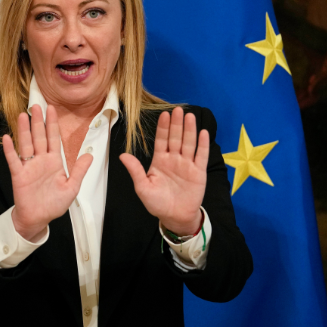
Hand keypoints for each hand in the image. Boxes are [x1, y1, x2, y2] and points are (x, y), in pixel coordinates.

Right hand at [2, 105, 93, 240]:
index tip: (52, 108)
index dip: (53, 123)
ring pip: (26, 144)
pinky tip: (8, 138)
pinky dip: (10, 150)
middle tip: (36, 105)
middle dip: (38, 121)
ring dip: (24, 130)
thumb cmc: (54, 204)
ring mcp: (29, 166)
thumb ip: (79, 170)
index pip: (54, 138)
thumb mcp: (72, 187)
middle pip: (39, 137)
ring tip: (23, 116)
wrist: (38, 219)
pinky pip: (14, 160)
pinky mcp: (19, 175)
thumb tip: (90, 154)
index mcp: (54, 162)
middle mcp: (40, 160)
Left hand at [119, 107, 207, 235]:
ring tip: (189, 116)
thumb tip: (123, 155)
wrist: (174, 217)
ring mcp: (187, 164)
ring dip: (189, 130)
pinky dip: (203, 144)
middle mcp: (174, 159)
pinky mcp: (199, 172)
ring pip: (189, 143)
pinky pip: (201, 156)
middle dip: (176, 124)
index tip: (164, 114)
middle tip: (178, 109)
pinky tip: (203, 133)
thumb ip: (135, 170)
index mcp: (160, 161)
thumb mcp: (143, 187)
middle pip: (176, 138)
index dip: (163, 127)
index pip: (161, 140)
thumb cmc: (157, 203)